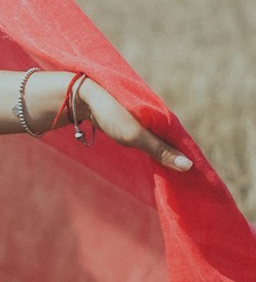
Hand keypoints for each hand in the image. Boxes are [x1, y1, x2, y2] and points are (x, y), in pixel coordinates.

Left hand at [72, 77, 192, 171]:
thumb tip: (189, 166)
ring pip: (160, 141)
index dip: (190, 159)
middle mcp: (158, 116)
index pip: (183, 141)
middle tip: (187, 183)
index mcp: (163, 116)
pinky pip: (148, 139)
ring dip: (165, 156)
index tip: (198, 179)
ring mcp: (146, 119)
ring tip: (174, 176)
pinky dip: (153, 151)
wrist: (83, 98)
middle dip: (179, 159)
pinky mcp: (134, 123)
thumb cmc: (110, 115)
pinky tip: (156, 162)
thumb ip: (161, 151)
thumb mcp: (136, 136)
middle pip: (173, 142)